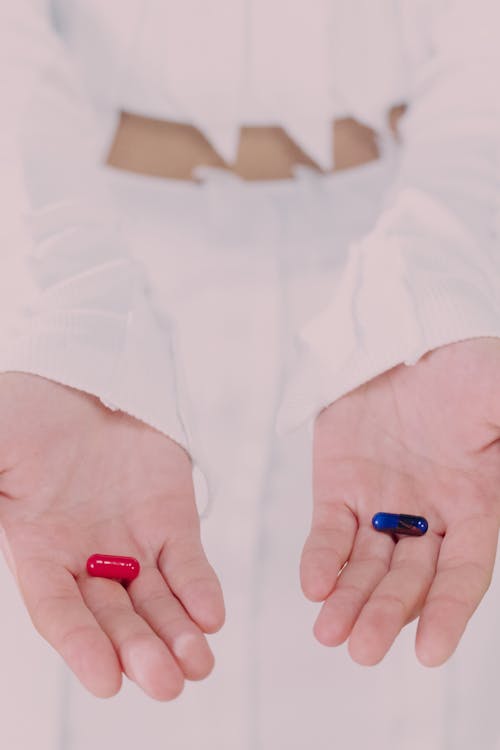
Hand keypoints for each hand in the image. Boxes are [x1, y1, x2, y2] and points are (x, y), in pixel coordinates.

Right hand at [0, 372, 224, 699]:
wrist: (83, 384)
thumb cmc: (29, 417)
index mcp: (40, 552)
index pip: (61, 612)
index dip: (81, 647)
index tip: (106, 681)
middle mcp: (88, 559)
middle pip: (116, 618)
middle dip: (140, 651)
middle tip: (166, 684)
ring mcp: (132, 543)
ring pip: (157, 602)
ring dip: (177, 635)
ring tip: (197, 665)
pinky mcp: (170, 521)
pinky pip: (187, 563)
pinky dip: (199, 591)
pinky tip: (210, 617)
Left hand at [301, 337, 499, 665]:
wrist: (399, 338)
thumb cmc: (461, 368)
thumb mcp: (498, 393)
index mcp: (475, 505)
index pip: (464, 573)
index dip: (450, 612)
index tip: (430, 653)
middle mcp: (428, 516)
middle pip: (410, 579)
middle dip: (387, 614)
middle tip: (362, 651)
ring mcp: (381, 504)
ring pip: (367, 566)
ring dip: (350, 601)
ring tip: (329, 634)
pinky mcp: (339, 487)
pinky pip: (329, 532)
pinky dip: (322, 560)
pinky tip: (314, 586)